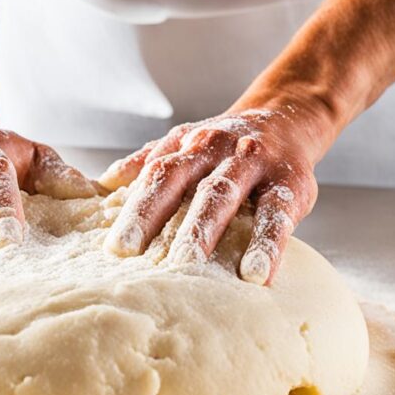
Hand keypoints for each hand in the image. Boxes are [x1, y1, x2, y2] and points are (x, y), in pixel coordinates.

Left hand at [99, 109, 321, 284]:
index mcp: (188, 147)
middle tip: (137, 258)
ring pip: (225, 195)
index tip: (116, 248)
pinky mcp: (290, 184)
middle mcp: (216, 150)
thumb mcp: (187, 143)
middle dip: (157, 219)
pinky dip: (268, 245)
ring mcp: (253, 164)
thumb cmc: (228, 145)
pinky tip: (257, 275)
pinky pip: (278, 215)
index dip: (135, 210)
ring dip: (206, 230)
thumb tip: (104, 181)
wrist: (287, 119)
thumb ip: (149, 161)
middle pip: (182, 183)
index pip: (155, 176)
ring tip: (192, 266)